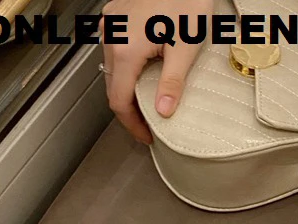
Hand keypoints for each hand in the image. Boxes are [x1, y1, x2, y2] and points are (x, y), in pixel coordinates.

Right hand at [101, 0, 211, 143]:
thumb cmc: (186, 1)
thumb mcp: (185, 48)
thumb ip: (172, 83)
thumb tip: (163, 111)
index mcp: (126, 48)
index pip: (119, 101)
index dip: (132, 124)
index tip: (145, 136)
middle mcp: (111, 36)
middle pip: (113, 87)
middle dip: (130, 110)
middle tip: (150, 125)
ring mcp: (110, 24)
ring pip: (113, 70)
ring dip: (128, 89)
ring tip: (150, 102)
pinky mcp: (115, 17)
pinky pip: (115, 51)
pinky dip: (127, 69)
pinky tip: (145, 75)